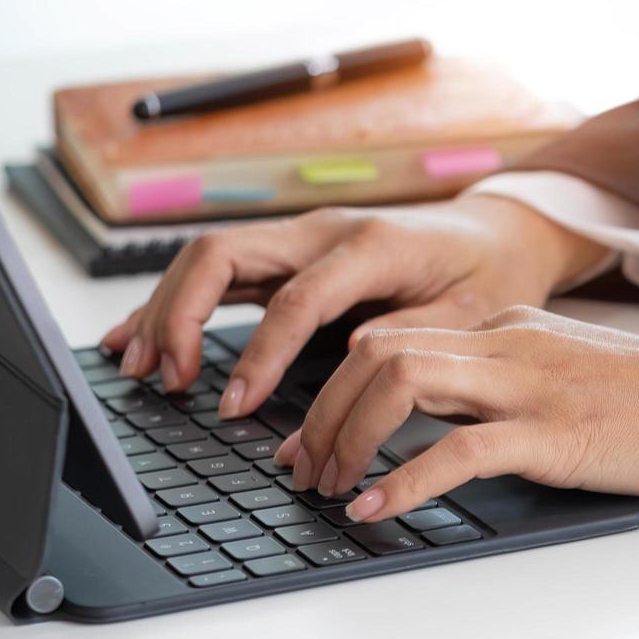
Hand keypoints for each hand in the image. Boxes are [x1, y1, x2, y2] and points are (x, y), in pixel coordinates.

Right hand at [102, 195, 610, 417]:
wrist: (502, 233)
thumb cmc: (490, 277)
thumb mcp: (469, 316)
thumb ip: (409, 343)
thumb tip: (349, 374)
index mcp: (371, 245)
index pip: (295, 299)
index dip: (259, 355)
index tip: (234, 408)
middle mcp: (325, 230)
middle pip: (224, 254)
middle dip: (182, 318)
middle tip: (167, 382)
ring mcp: (302, 236)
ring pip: (209, 256)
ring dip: (166, 309)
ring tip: (136, 368)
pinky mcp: (291, 252)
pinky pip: (220, 269)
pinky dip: (176, 302)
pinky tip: (139, 337)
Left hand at [273, 305, 638, 521]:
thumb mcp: (569, 375)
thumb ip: (508, 383)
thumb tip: (443, 424)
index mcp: (510, 327)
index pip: (392, 335)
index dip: (331, 388)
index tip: (307, 439)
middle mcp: (510, 343)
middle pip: (377, 351)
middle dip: (321, 411)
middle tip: (301, 469)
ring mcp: (531, 384)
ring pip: (401, 381)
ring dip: (346, 435)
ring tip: (329, 487)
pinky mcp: (556, 433)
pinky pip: (458, 449)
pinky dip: (404, 480)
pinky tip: (376, 508)